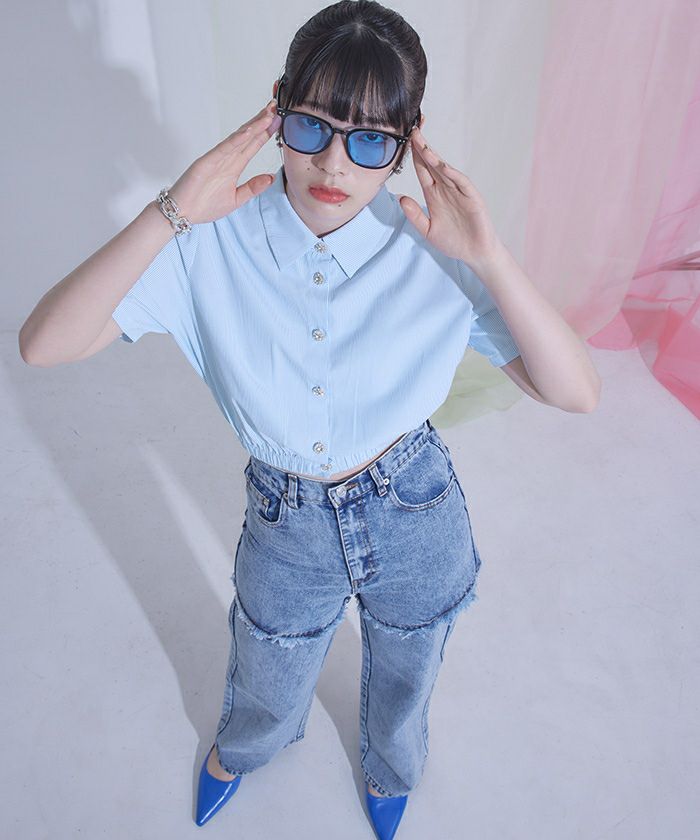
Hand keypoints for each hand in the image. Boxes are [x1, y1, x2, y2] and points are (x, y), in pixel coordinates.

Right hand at [168, 100, 281, 223]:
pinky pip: (224, 148)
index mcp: (234, 167)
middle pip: (247, 136)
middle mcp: (227, 159)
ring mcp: (217, 158)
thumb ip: (252, 188)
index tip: (277, 122)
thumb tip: (271, 178)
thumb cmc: (204, 206)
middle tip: (274, 107)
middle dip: (261, 122)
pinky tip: (248, 131)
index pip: (252, 146)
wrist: (183, 213)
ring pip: (238, 138)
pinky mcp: (207, 162)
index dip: (265, 133)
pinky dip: (236, 139)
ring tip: (267, 115)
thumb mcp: (236, 199)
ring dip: (253, 126)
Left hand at [397, 125, 501, 268]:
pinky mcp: (472, 198)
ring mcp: (459, 192)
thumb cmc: (453, 241)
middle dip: (423, 148)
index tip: (405, 140)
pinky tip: (442, 165)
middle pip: (432, 164)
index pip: (422, 171)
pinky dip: (452, 173)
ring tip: (422, 145)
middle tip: (413, 130)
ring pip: (445, 170)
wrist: (475, 254)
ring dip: (434, 157)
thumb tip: (401, 198)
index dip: (414, 156)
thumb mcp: (428, 230)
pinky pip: (461, 182)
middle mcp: (446, 189)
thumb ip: (415, 215)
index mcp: (433, 195)